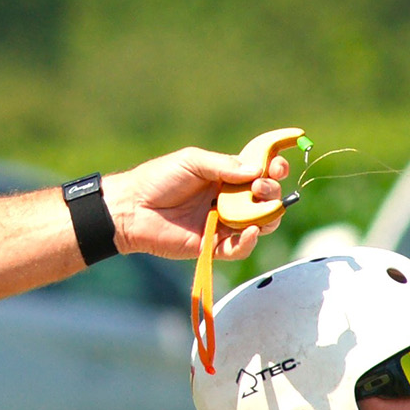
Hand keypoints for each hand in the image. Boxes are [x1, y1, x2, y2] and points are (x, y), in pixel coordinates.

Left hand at [102, 148, 289, 260]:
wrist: (132, 208)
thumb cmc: (158, 179)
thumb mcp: (192, 162)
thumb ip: (224, 166)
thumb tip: (256, 171)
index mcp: (226, 177)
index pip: (259, 173)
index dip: (273, 169)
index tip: (278, 166)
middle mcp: (229, 200)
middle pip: (265, 198)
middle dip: (271, 191)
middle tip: (261, 187)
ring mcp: (223, 224)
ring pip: (260, 224)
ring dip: (267, 216)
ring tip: (261, 208)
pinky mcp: (213, 246)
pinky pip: (239, 247)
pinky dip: (249, 241)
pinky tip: (250, 230)